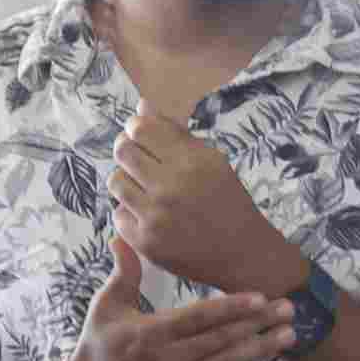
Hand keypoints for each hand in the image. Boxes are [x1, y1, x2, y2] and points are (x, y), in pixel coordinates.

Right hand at [64, 239, 292, 360]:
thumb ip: (123, 273)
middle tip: (291, 309)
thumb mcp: (106, 306)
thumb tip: (121, 236)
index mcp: (153, 332)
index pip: (200, 316)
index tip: (261, 297)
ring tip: (291, 336)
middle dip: (259, 323)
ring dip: (262, 350)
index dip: (233, 307)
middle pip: (222, 338)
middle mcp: (170, 358)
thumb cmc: (97, 346)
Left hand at [110, 104, 303, 297]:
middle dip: (128, 151)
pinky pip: (119, 213)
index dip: (136, 128)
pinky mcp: (146, 241)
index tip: (143, 136)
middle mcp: (172, 186)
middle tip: (141, 162)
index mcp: (193, 161)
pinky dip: (131, 212)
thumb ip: (175, 134)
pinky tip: (151, 215)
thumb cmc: (228, 203)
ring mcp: (156, 215)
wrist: (245, 255)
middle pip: (122, 151)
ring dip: (127, 182)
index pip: (140, 128)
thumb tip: (141, 105)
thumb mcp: (213, 162)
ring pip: (115, 181)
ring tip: (146, 189)